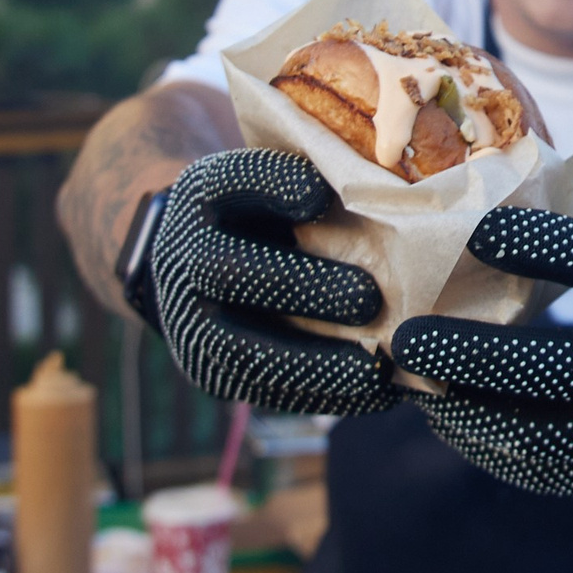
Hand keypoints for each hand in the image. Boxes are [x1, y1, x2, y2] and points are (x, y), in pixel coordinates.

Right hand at [150, 150, 399, 417]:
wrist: (208, 266)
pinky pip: (263, 391)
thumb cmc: (273, 213)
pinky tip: (375, 390)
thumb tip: (389, 189)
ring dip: (314, 362)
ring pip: (242, 350)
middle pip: (229, 273)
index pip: (231, 181)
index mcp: (202, 195)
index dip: (272, 184)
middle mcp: (183, 257)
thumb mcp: (283, 183)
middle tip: (369, 298)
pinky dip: (323, 394)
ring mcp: (189, 321)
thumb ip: (321, 177)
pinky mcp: (211, 371)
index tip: (320, 194)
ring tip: (376, 367)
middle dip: (300, 287)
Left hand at [391, 208, 572, 498]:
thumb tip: (484, 220)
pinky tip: (446, 412)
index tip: (476, 230)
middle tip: (406, 338)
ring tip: (411, 380)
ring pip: (544, 436)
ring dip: (465, 410)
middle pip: (565, 372)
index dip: (545, 247)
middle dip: (475, 359)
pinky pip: (545, 471)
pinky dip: (486, 442)